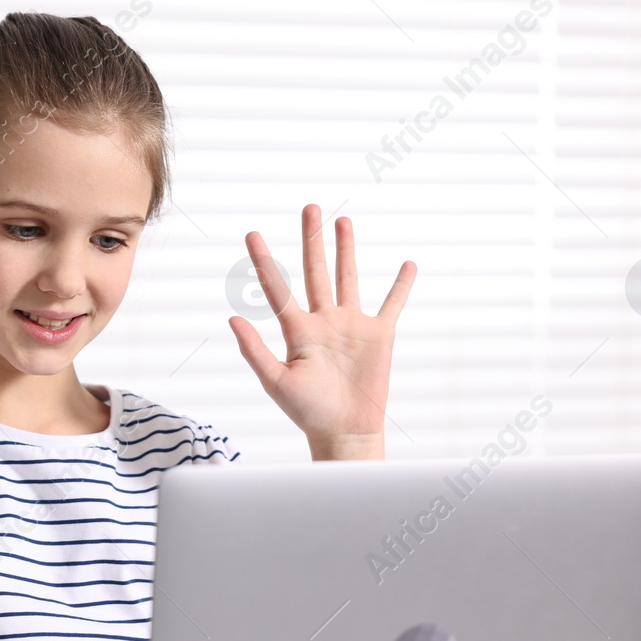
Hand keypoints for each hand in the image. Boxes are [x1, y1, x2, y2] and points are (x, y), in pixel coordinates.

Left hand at [229, 207, 415, 459]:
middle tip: (310, 208)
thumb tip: (232, 318)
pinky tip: (408, 264)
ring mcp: (351, 326)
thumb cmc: (307, 412)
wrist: (343, 432)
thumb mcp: (276, 382)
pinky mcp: (379, 336)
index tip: (252, 233)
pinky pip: (392, 304)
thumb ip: (254, 350)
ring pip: (348, 278)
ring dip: (346, 250)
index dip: (264, 261)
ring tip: (343, 222)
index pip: (277, 288)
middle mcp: (323, 321)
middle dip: (312, 239)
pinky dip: (401, 285)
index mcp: (297, 330)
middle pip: (316, 271)